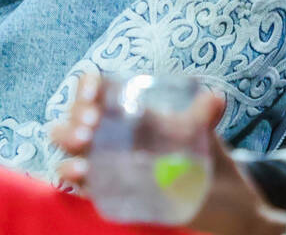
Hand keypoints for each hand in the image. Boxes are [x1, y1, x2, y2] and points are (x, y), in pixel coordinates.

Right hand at [50, 74, 285, 234]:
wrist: (218, 199)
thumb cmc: (203, 155)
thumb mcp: (201, 132)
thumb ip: (203, 116)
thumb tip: (215, 99)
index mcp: (129, 109)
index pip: (97, 89)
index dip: (88, 87)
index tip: (94, 95)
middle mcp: (111, 132)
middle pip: (76, 116)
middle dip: (74, 117)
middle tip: (90, 126)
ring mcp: (105, 160)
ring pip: (70, 145)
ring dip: (68, 142)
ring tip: (83, 148)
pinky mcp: (107, 188)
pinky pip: (79, 179)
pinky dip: (72, 174)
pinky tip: (80, 174)